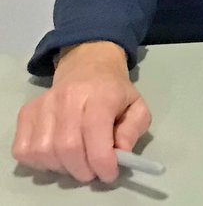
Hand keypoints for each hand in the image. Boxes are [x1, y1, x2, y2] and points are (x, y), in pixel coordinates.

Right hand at [11, 41, 150, 182]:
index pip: (95, 133)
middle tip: (93, 172)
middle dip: (83, 170)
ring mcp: (43, 105)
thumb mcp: (137, 107)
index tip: (109, 174)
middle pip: (68, 147)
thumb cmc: (114, 93)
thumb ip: (134, 129)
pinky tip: (57, 156)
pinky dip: (40, 162)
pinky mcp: (26, 113)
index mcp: (100, 95)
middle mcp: (68, 98)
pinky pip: (24, 150)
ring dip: (62, 168)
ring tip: (77, 162)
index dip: (101, 162)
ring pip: (45, 152)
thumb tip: (120, 152)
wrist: (87, 68)